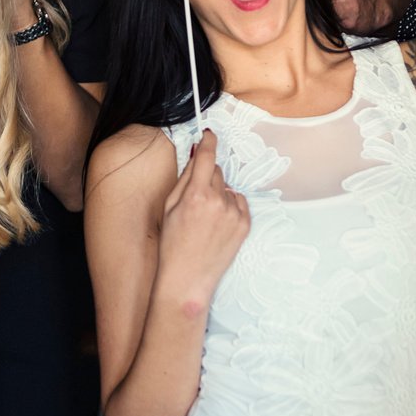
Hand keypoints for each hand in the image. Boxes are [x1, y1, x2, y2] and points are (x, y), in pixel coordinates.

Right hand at [154, 130, 249, 312]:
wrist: (187, 280)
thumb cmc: (172, 246)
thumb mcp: (170, 207)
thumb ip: (185, 178)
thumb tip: (195, 154)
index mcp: (196, 195)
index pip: (206, 156)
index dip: (208, 142)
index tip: (209, 135)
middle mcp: (218, 201)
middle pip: (216, 171)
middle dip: (206, 177)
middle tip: (194, 199)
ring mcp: (234, 214)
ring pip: (227, 188)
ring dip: (218, 194)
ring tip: (205, 218)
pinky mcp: (245, 225)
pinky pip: (238, 202)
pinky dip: (229, 207)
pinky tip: (216, 224)